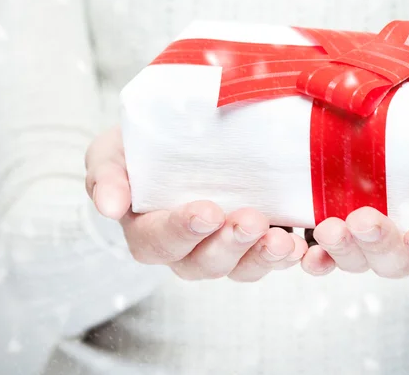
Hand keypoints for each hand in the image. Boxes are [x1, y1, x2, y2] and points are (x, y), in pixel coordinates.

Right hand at [85, 126, 306, 281]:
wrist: (178, 138)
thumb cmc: (140, 149)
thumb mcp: (113, 152)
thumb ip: (106, 175)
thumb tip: (107, 206)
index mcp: (148, 230)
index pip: (158, 242)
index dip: (182, 232)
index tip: (207, 212)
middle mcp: (186, 249)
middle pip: (203, 264)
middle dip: (229, 245)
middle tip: (251, 221)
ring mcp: (222, 247)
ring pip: (241, 268)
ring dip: (263, 257)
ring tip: (284, 240)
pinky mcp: (253, 241)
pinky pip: (269, 260)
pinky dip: (287, 257)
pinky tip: (302, 245)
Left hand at [301, 160, 408, 281]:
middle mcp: (404, 249)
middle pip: (393, 263)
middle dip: (379, 246)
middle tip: (364, 221)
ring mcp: (369, 242)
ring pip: (356, 259)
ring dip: (342, 250)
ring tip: (328, 229)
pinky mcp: (340, 228)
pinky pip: (325, 252)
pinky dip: (314, 256)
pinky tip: (304, 248)